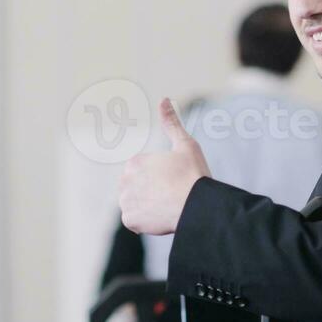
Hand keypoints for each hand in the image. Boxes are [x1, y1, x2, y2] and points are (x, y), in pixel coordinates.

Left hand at [118, 98, 211, 234]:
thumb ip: (171, 122)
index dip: (160, 179)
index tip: (173, 182)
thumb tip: (163, 99)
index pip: (142, 174)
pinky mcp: (129, 220)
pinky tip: (160, 216)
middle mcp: (124, 180)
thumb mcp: (185, 144)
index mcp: (134, 163)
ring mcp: (125, 201)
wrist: (197, 204)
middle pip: (136, 189)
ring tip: (166, 206)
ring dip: (146, 207)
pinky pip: (134, 221)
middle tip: (171, 195)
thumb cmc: (193, 174)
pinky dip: (144, 222)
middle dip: (150, 192)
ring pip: (134, 204)